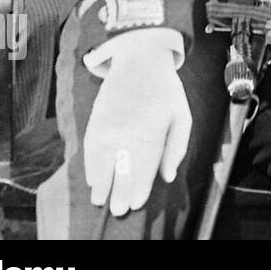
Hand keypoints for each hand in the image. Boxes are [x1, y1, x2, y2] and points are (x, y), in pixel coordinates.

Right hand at [84, 36, 189, 216]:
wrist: (139, 59)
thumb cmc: (166, 90)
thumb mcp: (182, 115)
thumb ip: (176, 148)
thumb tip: (167, 177)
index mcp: (151, 132)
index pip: (142, 170)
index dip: (138, 190)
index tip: (135, 204)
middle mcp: (126, 132)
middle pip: (120, 172)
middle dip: (118, 194)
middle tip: (118, 210)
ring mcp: (107, 127)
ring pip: (101, 165)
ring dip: (100, 185)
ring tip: (100, 201)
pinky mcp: (94, 121)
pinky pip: (89, 151)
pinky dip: (90, 168)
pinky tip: (92, 180)